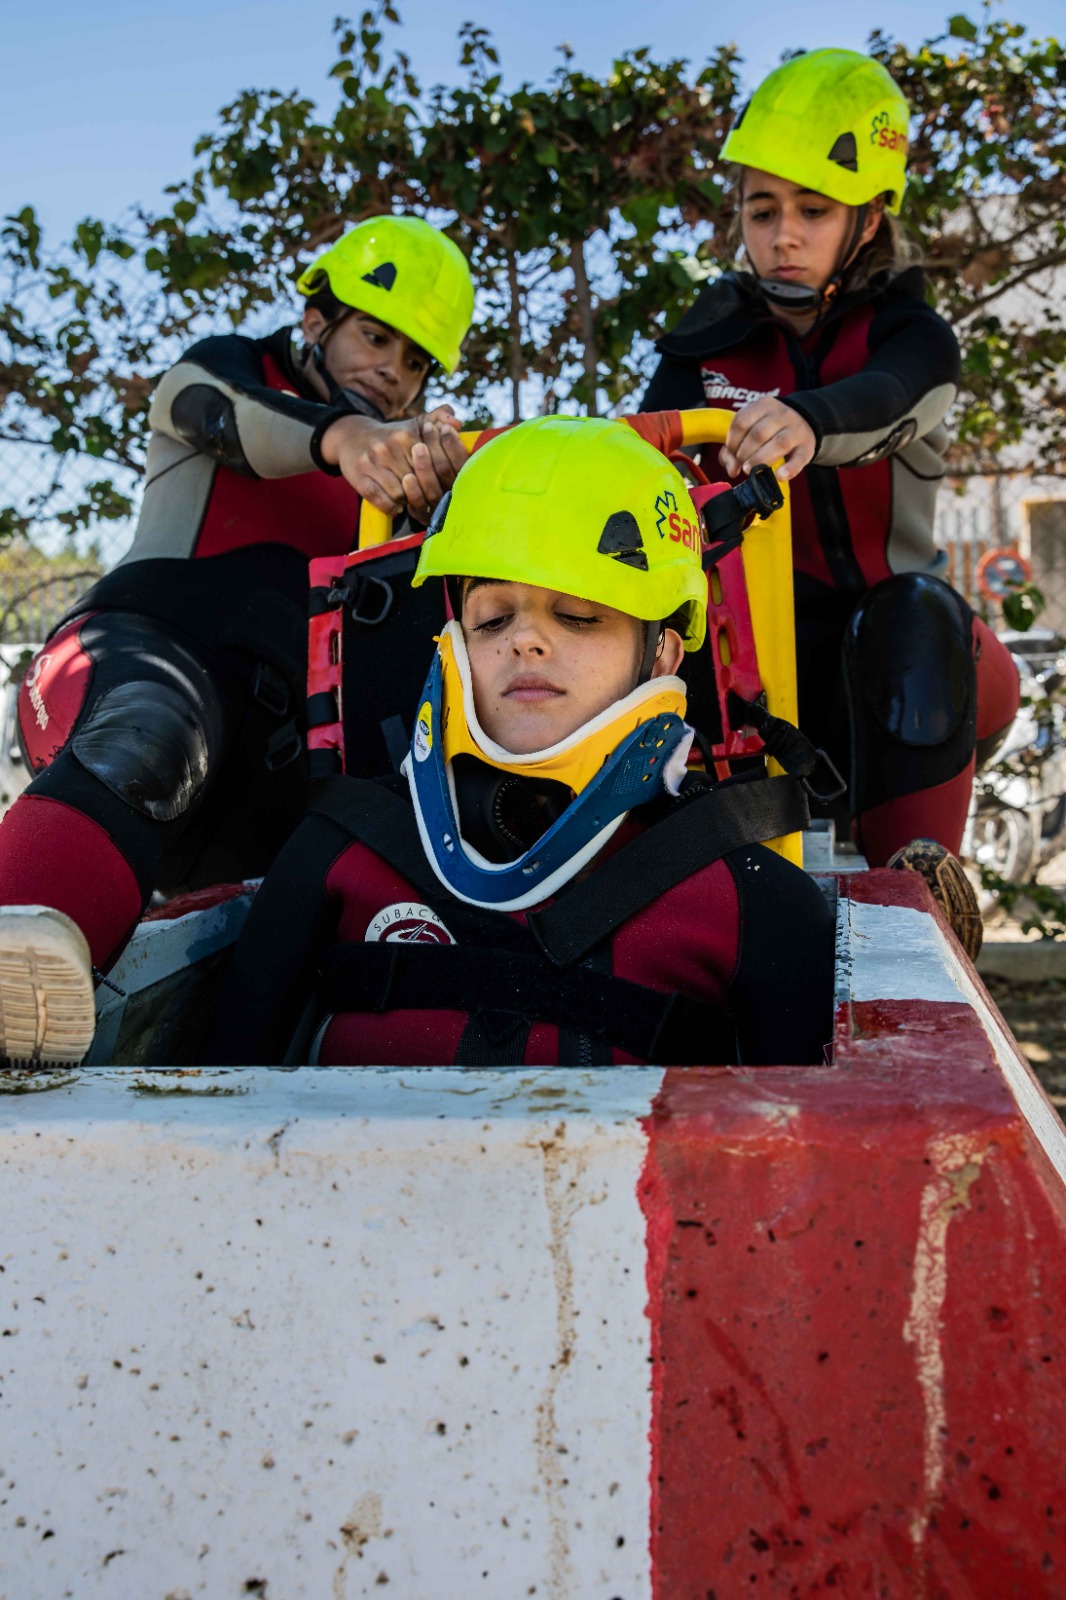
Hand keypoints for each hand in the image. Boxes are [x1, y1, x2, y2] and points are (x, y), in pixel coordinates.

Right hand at [320, 405, 465, 520]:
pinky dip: (391, 507)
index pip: (430, 465)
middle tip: (425, 494)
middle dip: (422, 490)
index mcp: (405, 436)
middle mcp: (388, 448)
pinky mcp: (359, 478)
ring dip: (407, 501)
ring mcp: (372, 463)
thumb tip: (457, 423)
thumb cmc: (392, 436)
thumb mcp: (415, 423)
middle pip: (417, 482)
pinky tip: (396, 504)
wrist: (352, 437)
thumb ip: (438, 418)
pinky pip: (382, 502)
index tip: (438, 481)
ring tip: (410, 498)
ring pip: (400, 494)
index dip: (435, 477)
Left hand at [719, 398, 815, 482]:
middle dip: (745, 453)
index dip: (732, 442)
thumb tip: (732, 470)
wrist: (804, 423)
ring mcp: (796, 430)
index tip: (733, 454)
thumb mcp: (752, 430)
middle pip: (758, 433)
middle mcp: (781, 414)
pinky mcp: (807, 447)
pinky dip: (789, 469)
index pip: (741, 421)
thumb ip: (735, 450)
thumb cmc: (771, 430)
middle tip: (742, 465)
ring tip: (751, 471)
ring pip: (779, 443)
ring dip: (760, 459)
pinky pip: (799, 458)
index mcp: (763, 406)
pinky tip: (779, 476)